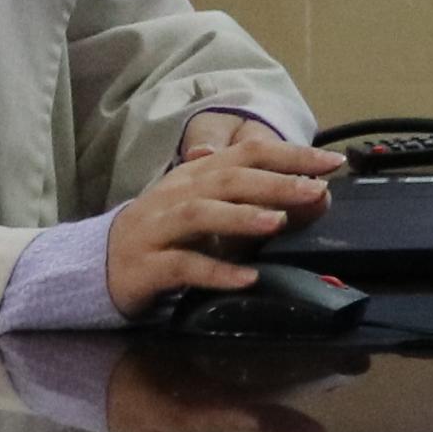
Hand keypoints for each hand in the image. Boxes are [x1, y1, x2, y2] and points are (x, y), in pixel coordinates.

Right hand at [105, 115, 345, 312]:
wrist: (100, 264)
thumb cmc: (169, 237)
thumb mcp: (217, 217)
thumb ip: (263, 205)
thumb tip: (318, 197)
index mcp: (198, 174)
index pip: (248, 153)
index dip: (291, 155)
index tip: (332, 162)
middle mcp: (179, 193)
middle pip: (228, 179)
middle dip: (274, 183)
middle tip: (314, 191)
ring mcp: (159, 228)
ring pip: (201, 213)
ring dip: (241, 217)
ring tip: (276, 222)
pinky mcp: (147, 265)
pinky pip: (183, 265)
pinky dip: (216, 271)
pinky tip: (246, 278)